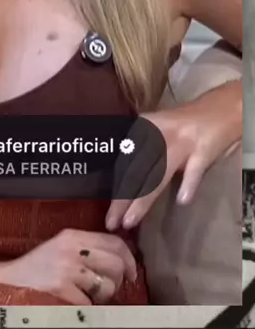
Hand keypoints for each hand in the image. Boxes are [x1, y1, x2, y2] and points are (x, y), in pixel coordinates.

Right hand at [0, 228, 137, 305]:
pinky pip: (90, 303)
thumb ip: (87, 245)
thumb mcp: (63, 245)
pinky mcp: (62, 290)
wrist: (10, 278)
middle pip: (115, 263)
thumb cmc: (39, 263)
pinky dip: (89, 307)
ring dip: (105, 296)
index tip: (131, 272)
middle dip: (119, 279)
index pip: (114, 241)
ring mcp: (67, 269)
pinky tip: (80, 303)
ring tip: (94, 296)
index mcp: (73, 235)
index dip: (129, 258)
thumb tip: (121, 255)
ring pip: (107, 285)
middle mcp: (72, 249)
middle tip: (112, 287)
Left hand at [106, 79, 241, 231]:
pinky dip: (188, 184)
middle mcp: (160, 134)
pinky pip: (194, 170)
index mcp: (146, 127)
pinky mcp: (203, 150)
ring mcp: (182, 143)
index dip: (116, 185)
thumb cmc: (186, 122)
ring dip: (143, 199)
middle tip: (112, 222)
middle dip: (123, 198)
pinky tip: (182, 201)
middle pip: (137, 171)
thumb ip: (142, 147)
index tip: (108, 210)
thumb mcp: (159, 128)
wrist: (222, 108)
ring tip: (131, 220)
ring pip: (158, 174)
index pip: (125, 160)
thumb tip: (122, 176)